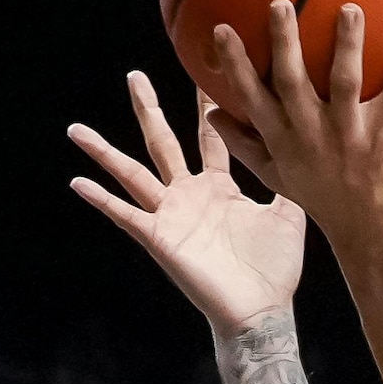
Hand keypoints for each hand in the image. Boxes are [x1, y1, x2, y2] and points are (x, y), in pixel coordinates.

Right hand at [69, 67, 317, 334]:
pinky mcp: (160, 238)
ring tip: (76, 129)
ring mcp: (171, 216)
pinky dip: (101, 199)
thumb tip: (306, 148)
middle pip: (163, 141)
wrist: (262, 312)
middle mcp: (189, 196)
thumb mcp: (289, 215)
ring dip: (103, 152)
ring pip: (132, 173)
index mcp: (219, 187)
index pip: (208, 135)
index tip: (201, 71)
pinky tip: (76, 182)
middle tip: (133, 75)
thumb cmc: (275, 270)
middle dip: (148, 109)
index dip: (205, 105)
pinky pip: (125, 215)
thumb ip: (288, 180)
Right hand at [197, 0, 382, 253]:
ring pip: (345, 80)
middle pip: (292, 80)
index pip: (251, 96)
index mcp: (282, 138)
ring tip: (350, 8)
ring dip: (348, 43)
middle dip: (284, 41)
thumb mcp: (275, 176)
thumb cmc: (321, 198)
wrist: (368, 232)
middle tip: (281, 3)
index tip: (222, 28)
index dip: (235, 64)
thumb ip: (243, 144)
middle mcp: (311, 132)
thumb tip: (211, 115)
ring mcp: (349, 133)